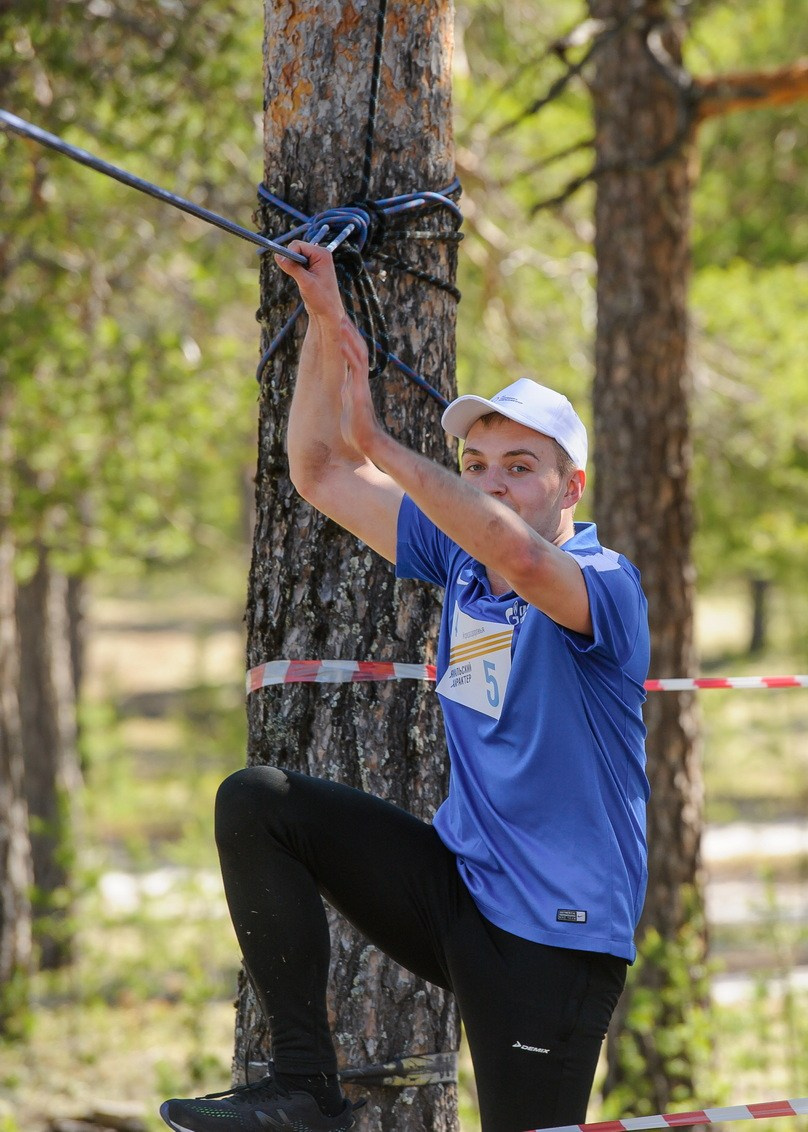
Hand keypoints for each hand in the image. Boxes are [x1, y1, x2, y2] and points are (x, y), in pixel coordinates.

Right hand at [274, 242, 343, 321]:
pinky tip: (302, 282)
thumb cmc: (321, 299)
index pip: (298, 245)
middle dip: (291, 260)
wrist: (328, 313)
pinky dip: (295, 271)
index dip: (289, 254)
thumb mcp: (305, 282)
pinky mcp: (312, 269)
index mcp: (322, 254)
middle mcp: (320, 255)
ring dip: (293, 267)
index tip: (284, 266)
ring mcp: (316, 261)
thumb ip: (292, 268)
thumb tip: (277, 256)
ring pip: (295, 257)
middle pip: (296, 248)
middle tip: (296, 276)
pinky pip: (297, 264)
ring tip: (302, 281)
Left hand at [339, 317, 382, 457]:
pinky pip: (355, 368)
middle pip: (358, 351)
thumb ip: (348, 394)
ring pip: (358, 355)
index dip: (349, 341)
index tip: (343, 327)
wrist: (366, 442)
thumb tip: (344, 388)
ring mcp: (360, 385)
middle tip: (343, 315)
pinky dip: (348, 353)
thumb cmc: (356, 430)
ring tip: (342, 321)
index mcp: (355, 383)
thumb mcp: (349, 406)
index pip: (354, 357)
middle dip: (350, 333)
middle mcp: (359, 381)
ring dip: (350, 337)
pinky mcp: (359, 391)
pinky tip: (341, 342)